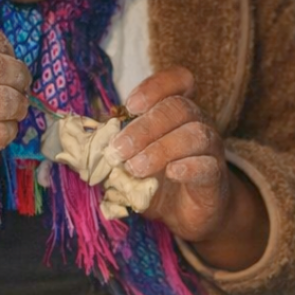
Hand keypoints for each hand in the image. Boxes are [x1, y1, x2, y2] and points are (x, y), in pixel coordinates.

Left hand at [109, 67, 269, 269]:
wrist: (189, 214)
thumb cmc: (157, 181)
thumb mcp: (130, 160)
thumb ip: (112, 147)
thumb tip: (78, 143)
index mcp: (176, 112)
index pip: (178, 80)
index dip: (156, 86)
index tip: (131, 105)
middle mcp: (197, 123)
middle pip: (178, 108)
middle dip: (143, 128)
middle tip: (118, 150)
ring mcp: (210, 149)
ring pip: (194, 135)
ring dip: (160, 149)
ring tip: (135, 168)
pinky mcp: (216, 177)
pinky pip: (207, 164)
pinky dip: (188, 167)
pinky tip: (171, 173)